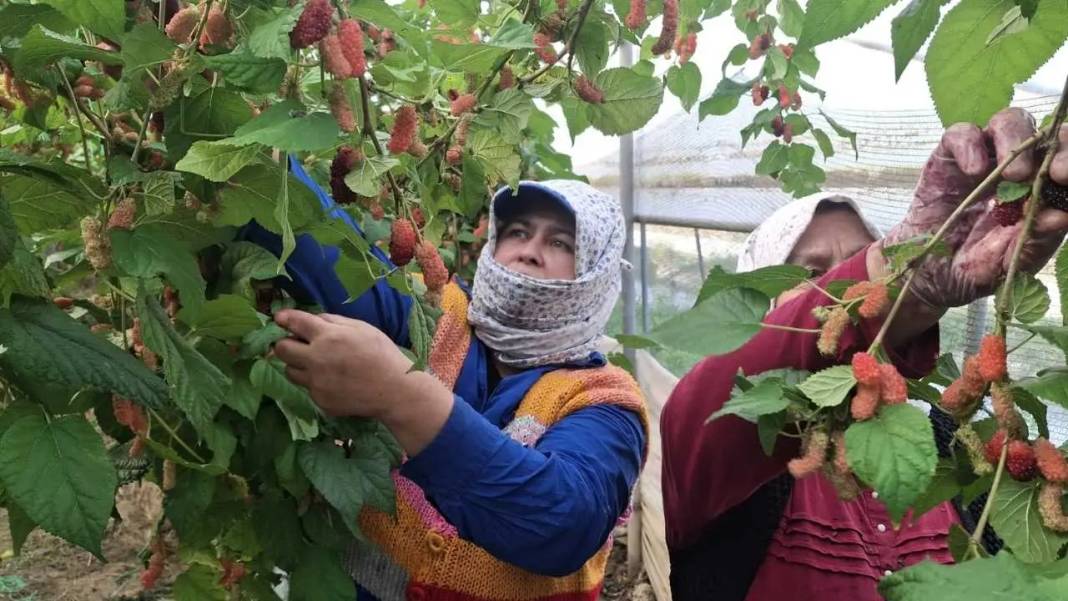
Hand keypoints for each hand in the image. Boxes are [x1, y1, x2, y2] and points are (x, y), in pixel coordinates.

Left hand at [272, 310, 454, 455]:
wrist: (395, 391)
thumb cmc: (382, 354)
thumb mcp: (362, 328)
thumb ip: (334, 321)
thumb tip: (313, 319)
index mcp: (328, 337)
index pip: (295, 323)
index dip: (284, 318)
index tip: (280, 318)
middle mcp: (316, 360)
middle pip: (281, 349)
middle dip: (285, 343)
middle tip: (297, 344)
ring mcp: (316, 383)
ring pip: (290, 371)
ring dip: (298, 365)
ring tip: (317, 364)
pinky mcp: (320, 401)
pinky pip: (308, 389)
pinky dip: (316, 383)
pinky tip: (335, 382)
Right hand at [879, 108, 1067, 307]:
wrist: (922, 274)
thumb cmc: (972, 270)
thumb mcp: (1007, 266)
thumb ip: (1034, 243)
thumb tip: (1061, 216)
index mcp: (1041, 193)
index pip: (1065, 163)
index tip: (1065, 177)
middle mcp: (1018, 169)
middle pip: (1047, 136)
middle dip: (1059, 147)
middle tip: (1055, 172)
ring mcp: (983, 160)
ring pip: (1010, 122)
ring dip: (1018, 140)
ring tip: (1015, 174)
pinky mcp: (948, 158)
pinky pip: (961, 134)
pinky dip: (970, 145)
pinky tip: (973, 170)